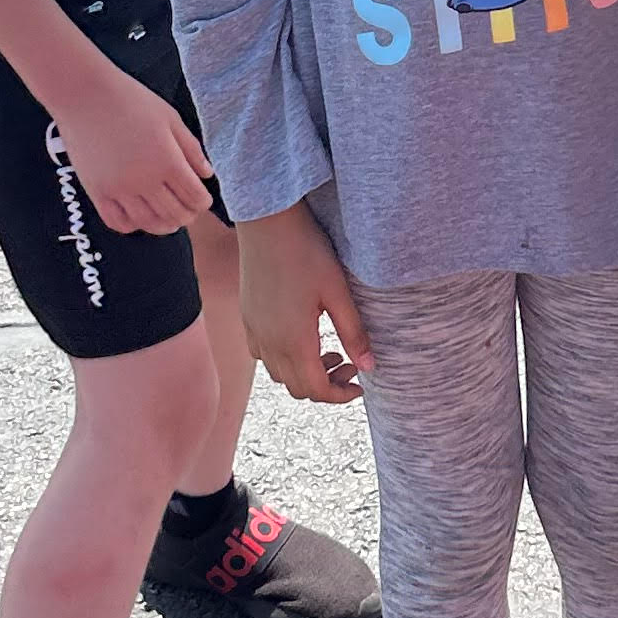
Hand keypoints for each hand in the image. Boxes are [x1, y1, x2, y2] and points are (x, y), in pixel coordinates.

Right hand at [50, 69, 214, 234]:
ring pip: (148, 223)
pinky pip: (118, 222)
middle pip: (175, 215)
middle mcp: (144, 180)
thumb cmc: (130, 100)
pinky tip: (139, 216)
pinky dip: (133, 225)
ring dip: (163, 225)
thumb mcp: (170, 118)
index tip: (203, 198)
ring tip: (169, 219)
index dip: (203, 202)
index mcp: (167, 160)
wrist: (84, 96)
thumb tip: (207, 174)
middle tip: (189, 210)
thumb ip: (191, 149)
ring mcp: (119, 189)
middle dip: (188, 215)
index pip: (195, 197)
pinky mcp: (96, 192)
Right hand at [237, 205, 373, 403]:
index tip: (360, 384)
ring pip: (279, 374)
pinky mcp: (247, 318)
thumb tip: (370, 367)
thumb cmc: (306, 251)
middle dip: (326, 385)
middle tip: (350, 364)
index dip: (340, 395)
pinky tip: (300, 337)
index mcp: (295, 341)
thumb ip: (354, 332)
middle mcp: (270, 343)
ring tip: (329, 349)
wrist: (267, 222)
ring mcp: (255, 331)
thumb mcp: (338, 292)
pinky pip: (263, 355)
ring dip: (305, 373)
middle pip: (297, 388)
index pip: (316, 390)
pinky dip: (284, 359)